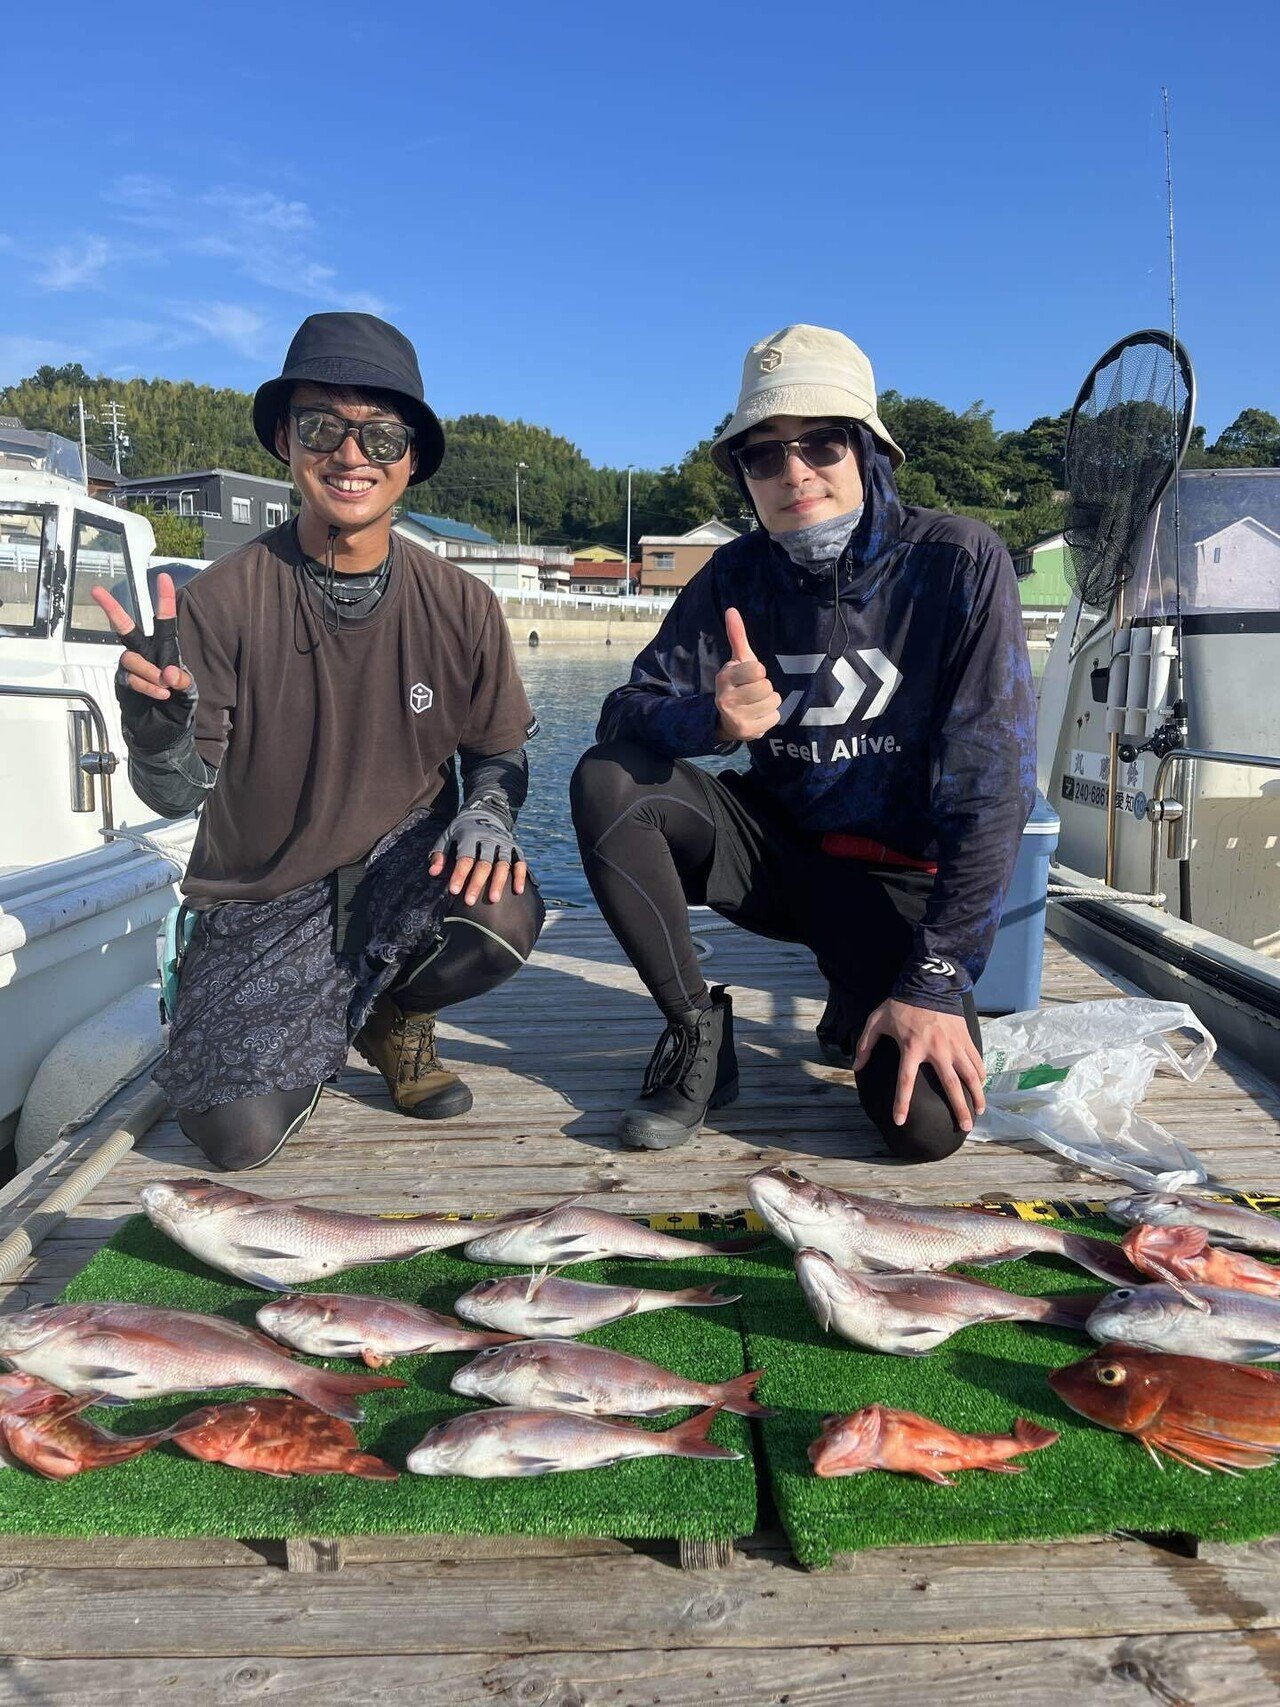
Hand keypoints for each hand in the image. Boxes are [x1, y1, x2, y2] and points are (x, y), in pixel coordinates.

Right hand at [90, 571, 196, 753]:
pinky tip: (159, 695)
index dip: (163, 599)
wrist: (164, 737)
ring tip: (164, 688)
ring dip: (149, 672)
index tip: (163, 577)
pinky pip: (130, 678)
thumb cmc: (176, 710)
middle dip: (112, 609)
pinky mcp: (123, 685)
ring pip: (131, 658)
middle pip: (126, 628)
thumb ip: (183, 681)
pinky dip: (146, 686)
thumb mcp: (189, 694)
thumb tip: (169, 673)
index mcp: (166, 651)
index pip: (164, 622)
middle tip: (98, 591)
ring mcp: (132, 670)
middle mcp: (146, 655)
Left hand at [428, 801, 527, 905]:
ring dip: (499, 882)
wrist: (485, 813)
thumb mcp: (447, 837)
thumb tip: (433, 873)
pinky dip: (520, 876)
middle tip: (469, 902)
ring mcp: (504, 844)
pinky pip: (520, 862)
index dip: (459, 874)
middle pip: (484, 863)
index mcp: (470, 836)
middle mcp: (489, 840)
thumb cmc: (461, 831)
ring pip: (502, 864)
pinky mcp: (515, 848)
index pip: (465, 858)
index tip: (453, 891)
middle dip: (477, 883)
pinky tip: (518, 891)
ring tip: (494, 899)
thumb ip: (439, 854)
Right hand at [714, 607, 780, 742]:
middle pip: (767, 687)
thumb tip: (731, 610)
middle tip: (754, 692)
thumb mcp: (738, 660)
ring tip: (756, 704)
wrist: (727, 718)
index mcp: (725, 677)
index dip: (758, 672)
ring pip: (773, 703)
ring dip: (769, 703)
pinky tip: (758, 716)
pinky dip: (770, 717)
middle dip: (765, 688)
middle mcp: (726, 698)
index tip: (751, 676)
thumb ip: (737, 636)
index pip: (757, 670)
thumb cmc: (739, 684)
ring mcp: (736, 716)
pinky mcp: (746, 732)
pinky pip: (774, 718)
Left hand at [853, 999, 986, 1132]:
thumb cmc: (900, 1004)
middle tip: (965, 1127)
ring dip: (977, 1094)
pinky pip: (975, 1059)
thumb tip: (856, 1065)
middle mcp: (936, 1050)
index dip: (902, 1103)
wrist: (928, 983)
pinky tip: (981, 1085)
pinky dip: (980, 1074)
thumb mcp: (877, 1021)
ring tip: (979, 1111)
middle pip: (950, 1085)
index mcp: (912, 1049)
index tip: (900, 1121)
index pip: (905, 1082)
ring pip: (970, 1075)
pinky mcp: (965, 1037)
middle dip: (958, 1108)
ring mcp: (954, 1045)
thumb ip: (865, 1044)